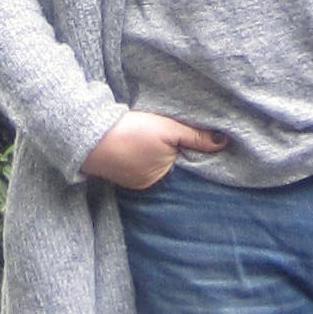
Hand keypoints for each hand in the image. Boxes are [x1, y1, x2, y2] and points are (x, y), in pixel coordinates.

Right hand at [84, 110, 228, 189]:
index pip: (184, 163)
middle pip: (167, 165)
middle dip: (169, 153)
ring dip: (151, 154)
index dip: (187, 150)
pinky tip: (132, 144)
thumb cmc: (130, 131)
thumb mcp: (167, 129)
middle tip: (160, 134)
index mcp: (163, 176)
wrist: (88, 135)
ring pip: (151, 164)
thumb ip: (195, 137)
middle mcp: (148, 184)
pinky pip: (135, 165)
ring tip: (144, 138)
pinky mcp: (117, 174)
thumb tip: (224, 143)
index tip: (186, 139)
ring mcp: (130, 181)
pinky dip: (136, 156)